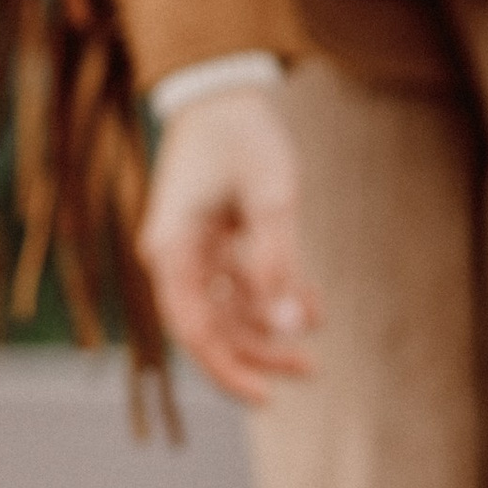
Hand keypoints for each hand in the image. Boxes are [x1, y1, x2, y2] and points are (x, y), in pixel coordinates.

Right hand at [137, 82, 319, 407]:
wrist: (222, 90)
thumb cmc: (240, 137)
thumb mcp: (270, 198)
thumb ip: (279, 263)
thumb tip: (292, 328)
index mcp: (172, 250)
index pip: (195, 331)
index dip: (229, 370)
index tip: (266, 398)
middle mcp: (175, 258)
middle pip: (213, 329)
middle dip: (260, 352)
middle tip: (310, 369)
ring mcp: (192, 252)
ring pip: (228, 312)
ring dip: (270, 327)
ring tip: (315, 328)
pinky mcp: (211, 243)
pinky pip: (239, 287)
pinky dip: (273, 296)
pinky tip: (310, 300)